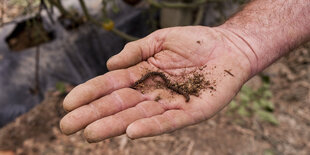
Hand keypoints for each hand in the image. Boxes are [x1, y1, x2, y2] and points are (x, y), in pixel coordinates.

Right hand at [60, 26, 255, 141]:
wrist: (229, 47)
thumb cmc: (196, 41)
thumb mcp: (161, 39)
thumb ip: (136, 50)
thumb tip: (110, 64)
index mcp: (142, 74)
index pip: (111, 85)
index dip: (89, 93)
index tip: (68, 103)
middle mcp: (152, 92)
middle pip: (118, 105)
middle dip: (93, 115)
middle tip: (67, 127)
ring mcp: (170, 103)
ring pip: (137, 116)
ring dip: (114, 126)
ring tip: (90, 133)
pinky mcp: (190, 112)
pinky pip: (167, 122)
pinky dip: (150, 127)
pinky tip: (131, 132)